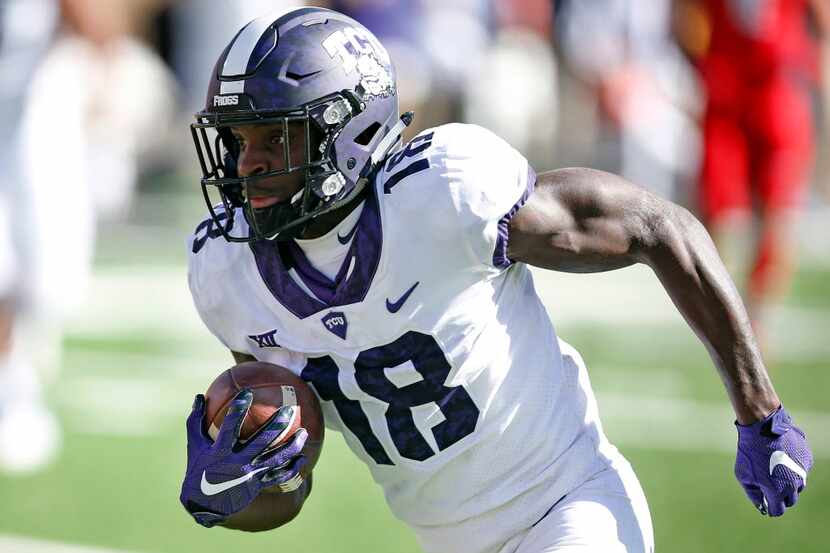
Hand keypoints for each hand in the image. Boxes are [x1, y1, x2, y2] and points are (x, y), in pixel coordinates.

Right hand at [179, 390, 307, 527]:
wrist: (204, 504)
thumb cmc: (198, 468)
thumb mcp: (194, 445)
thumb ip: (196, 421)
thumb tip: (198, 396)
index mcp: (220, 452)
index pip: (230, 427)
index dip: (238, 410)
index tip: (247, 392)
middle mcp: (237, 463)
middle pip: (261, 442)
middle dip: (276, 426)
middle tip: (288, 410)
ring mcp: (250, 475)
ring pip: (275, 459)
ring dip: (292, 446)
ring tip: (304, 432)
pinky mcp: (258, 485)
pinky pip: (279, 476)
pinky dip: (293, 468)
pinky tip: (304, 458)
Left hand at [735, 405, 812, 515]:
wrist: (762, 428)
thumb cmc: (750, 452)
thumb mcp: (744, 475)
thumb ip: (753, 494)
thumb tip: (762, 505)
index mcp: (777, 491)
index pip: (778, 510)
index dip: (771, 507)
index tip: (766, 501)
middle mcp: (793, 485)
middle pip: (790, 500)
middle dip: (781, 497)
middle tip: (770, 485)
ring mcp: (802, 472)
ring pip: (798, 486)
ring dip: (789, 483)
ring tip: (775, 469)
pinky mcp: (807, 459)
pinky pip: (802, 469)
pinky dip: (793, 467)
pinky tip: (782, 456)